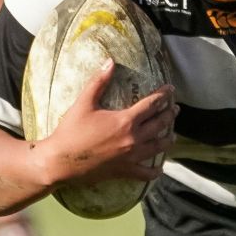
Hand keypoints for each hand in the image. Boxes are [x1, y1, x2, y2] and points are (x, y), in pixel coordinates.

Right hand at [37, 61, 176, 185]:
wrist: (61, 161)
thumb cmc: (71, 131)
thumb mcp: (84, 103)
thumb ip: (99, 82)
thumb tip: (110, 62)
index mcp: (126, 120)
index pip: (152, 104)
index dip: (164, 95)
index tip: (171, 89)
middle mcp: (134, 138)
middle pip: (160, 124)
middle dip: (170, 114)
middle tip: (175, 108)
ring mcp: (131, 157)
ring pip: (158, 147)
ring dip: (168, 139)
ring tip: (172, 134)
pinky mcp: (125, 171)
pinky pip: (146, 173)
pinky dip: (155, 171)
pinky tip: (159, 168)